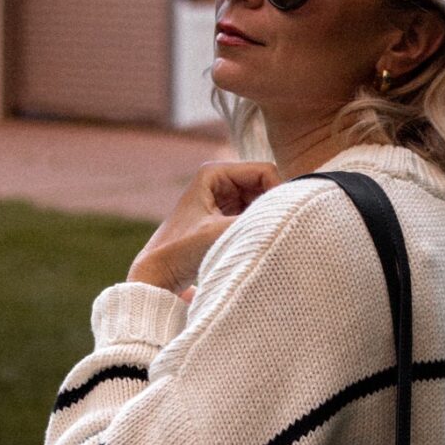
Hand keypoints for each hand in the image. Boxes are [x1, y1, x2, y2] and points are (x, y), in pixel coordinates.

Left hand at [129, 161, 279, 299]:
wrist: (157, 273)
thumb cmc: (180, 250)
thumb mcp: (219, 233)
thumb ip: (253, 221)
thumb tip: (287, 215)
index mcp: (215, 173)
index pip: (264, 171)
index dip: (278, 191)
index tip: (282, 217)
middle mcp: (220, 181)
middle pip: (265, 186)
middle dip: (272, 206)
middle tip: (275, 230)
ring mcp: (224, 199)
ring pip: (261, 202)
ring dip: (265, 218)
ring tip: (263, 238)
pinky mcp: (225, 217)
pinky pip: (253, 216)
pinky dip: (258, 227)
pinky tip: (256, 243)